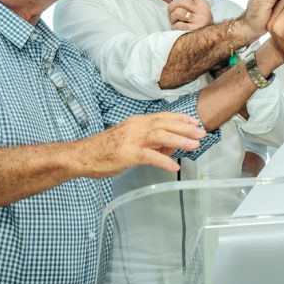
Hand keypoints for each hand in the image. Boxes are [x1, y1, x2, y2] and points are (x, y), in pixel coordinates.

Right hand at [83, 113, 205, 176]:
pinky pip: (150, 157)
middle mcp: (136, 127)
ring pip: (161, 136)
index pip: (163, 117)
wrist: (82, 155)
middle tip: (201, 133)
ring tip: (194, 146)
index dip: (180, 118)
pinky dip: (164, 161)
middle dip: (186, 128)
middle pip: (166, 124)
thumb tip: (171, 145)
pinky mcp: (128, 154)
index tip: (194, 122)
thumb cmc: (104, 149)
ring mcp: (132, 140)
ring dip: (180, 140)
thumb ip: (150, 141)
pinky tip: (174, 166)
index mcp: (137, 122)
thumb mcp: (129, 139)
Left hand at [163, 0, 212, 30]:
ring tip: (176, 23)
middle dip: (171, 7)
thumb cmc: (200, 26)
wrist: (211, 40)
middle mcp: (202, 9)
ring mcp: (199, 19)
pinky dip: (174, 28)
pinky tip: (178, 30)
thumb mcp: (199, 12)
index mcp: (202, 3)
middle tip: (172, 15)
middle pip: (180, 0)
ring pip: (177, 12)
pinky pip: (178, 25)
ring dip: (172, 18)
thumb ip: (189, 3)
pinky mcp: (194, 29)